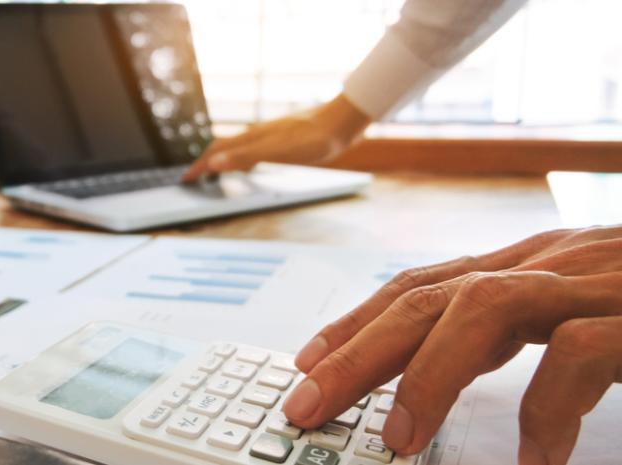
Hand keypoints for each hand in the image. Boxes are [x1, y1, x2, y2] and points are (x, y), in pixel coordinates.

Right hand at [182, 94, 371, 180]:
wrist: (343, 121)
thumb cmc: (314, 138)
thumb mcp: (278, 152)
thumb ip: (246, 157)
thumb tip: (214, 162)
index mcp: (253, 138)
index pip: (218, 151)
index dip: (200, 165)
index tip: (186, 179)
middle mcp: (258, 134)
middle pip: (224, 146)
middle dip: (207, 160)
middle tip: (195, 175)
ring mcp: (271, 135)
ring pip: (239, 146)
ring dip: (224, 158)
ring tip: (217, 170)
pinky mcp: (285, 138)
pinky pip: (255, 148)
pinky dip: (244, 157)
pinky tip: (253, 162)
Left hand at [280, 226, 621, 463]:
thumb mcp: (580, 307)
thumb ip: (511, 331)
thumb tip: (439, 370)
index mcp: (531, 264)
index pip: (425, 286)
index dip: (357, 322)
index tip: (304, 363)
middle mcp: (553, 262)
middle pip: (430, 298)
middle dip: (356, 353)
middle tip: (308, 406)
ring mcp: (595, 283)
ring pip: (484, 308)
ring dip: (430, 375)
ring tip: (398, 438)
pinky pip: (577, 353)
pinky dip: (547, 409)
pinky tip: (536, 458)